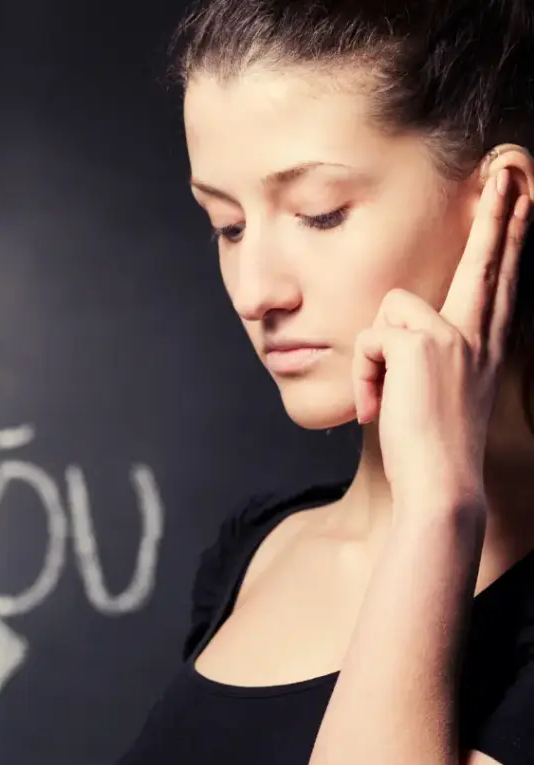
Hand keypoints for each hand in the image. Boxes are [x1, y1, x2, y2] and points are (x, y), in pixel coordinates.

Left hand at [352, 165, 529, 510]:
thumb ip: (420, 356)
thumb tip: (390, 333)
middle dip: (499, 211)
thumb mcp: (431, 394)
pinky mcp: (422, 344)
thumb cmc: (427, 447)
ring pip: (391, 309)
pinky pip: (370, 337)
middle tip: (511, 165)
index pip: (499, 283)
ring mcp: (454, 337)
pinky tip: (375, 405)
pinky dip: (362, 374)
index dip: (511, 240)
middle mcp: (477, 336)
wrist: (439, 483)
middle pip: (487, 261)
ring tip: (382, 398)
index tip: (525, 198)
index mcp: (483, 348)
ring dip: (373, 356)